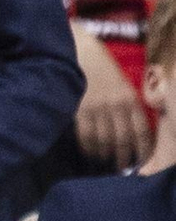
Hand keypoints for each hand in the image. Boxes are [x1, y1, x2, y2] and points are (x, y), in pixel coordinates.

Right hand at [73, 27, 150, 167]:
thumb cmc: (103, 67)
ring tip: (104, 163)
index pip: (141, 131)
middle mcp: (116, 105)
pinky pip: (85, 134)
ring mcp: (96, 108)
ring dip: (104, 155)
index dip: (142, 150)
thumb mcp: (123, 85)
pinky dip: (88, 147)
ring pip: (104, 140)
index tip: (141, 162)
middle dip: (122, 158)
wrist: (80, 51)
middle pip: (122, 139)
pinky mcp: (79, 109)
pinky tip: (89, 152)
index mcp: (130, 99)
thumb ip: (129, 105)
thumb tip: (134, 132)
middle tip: (121, 169)